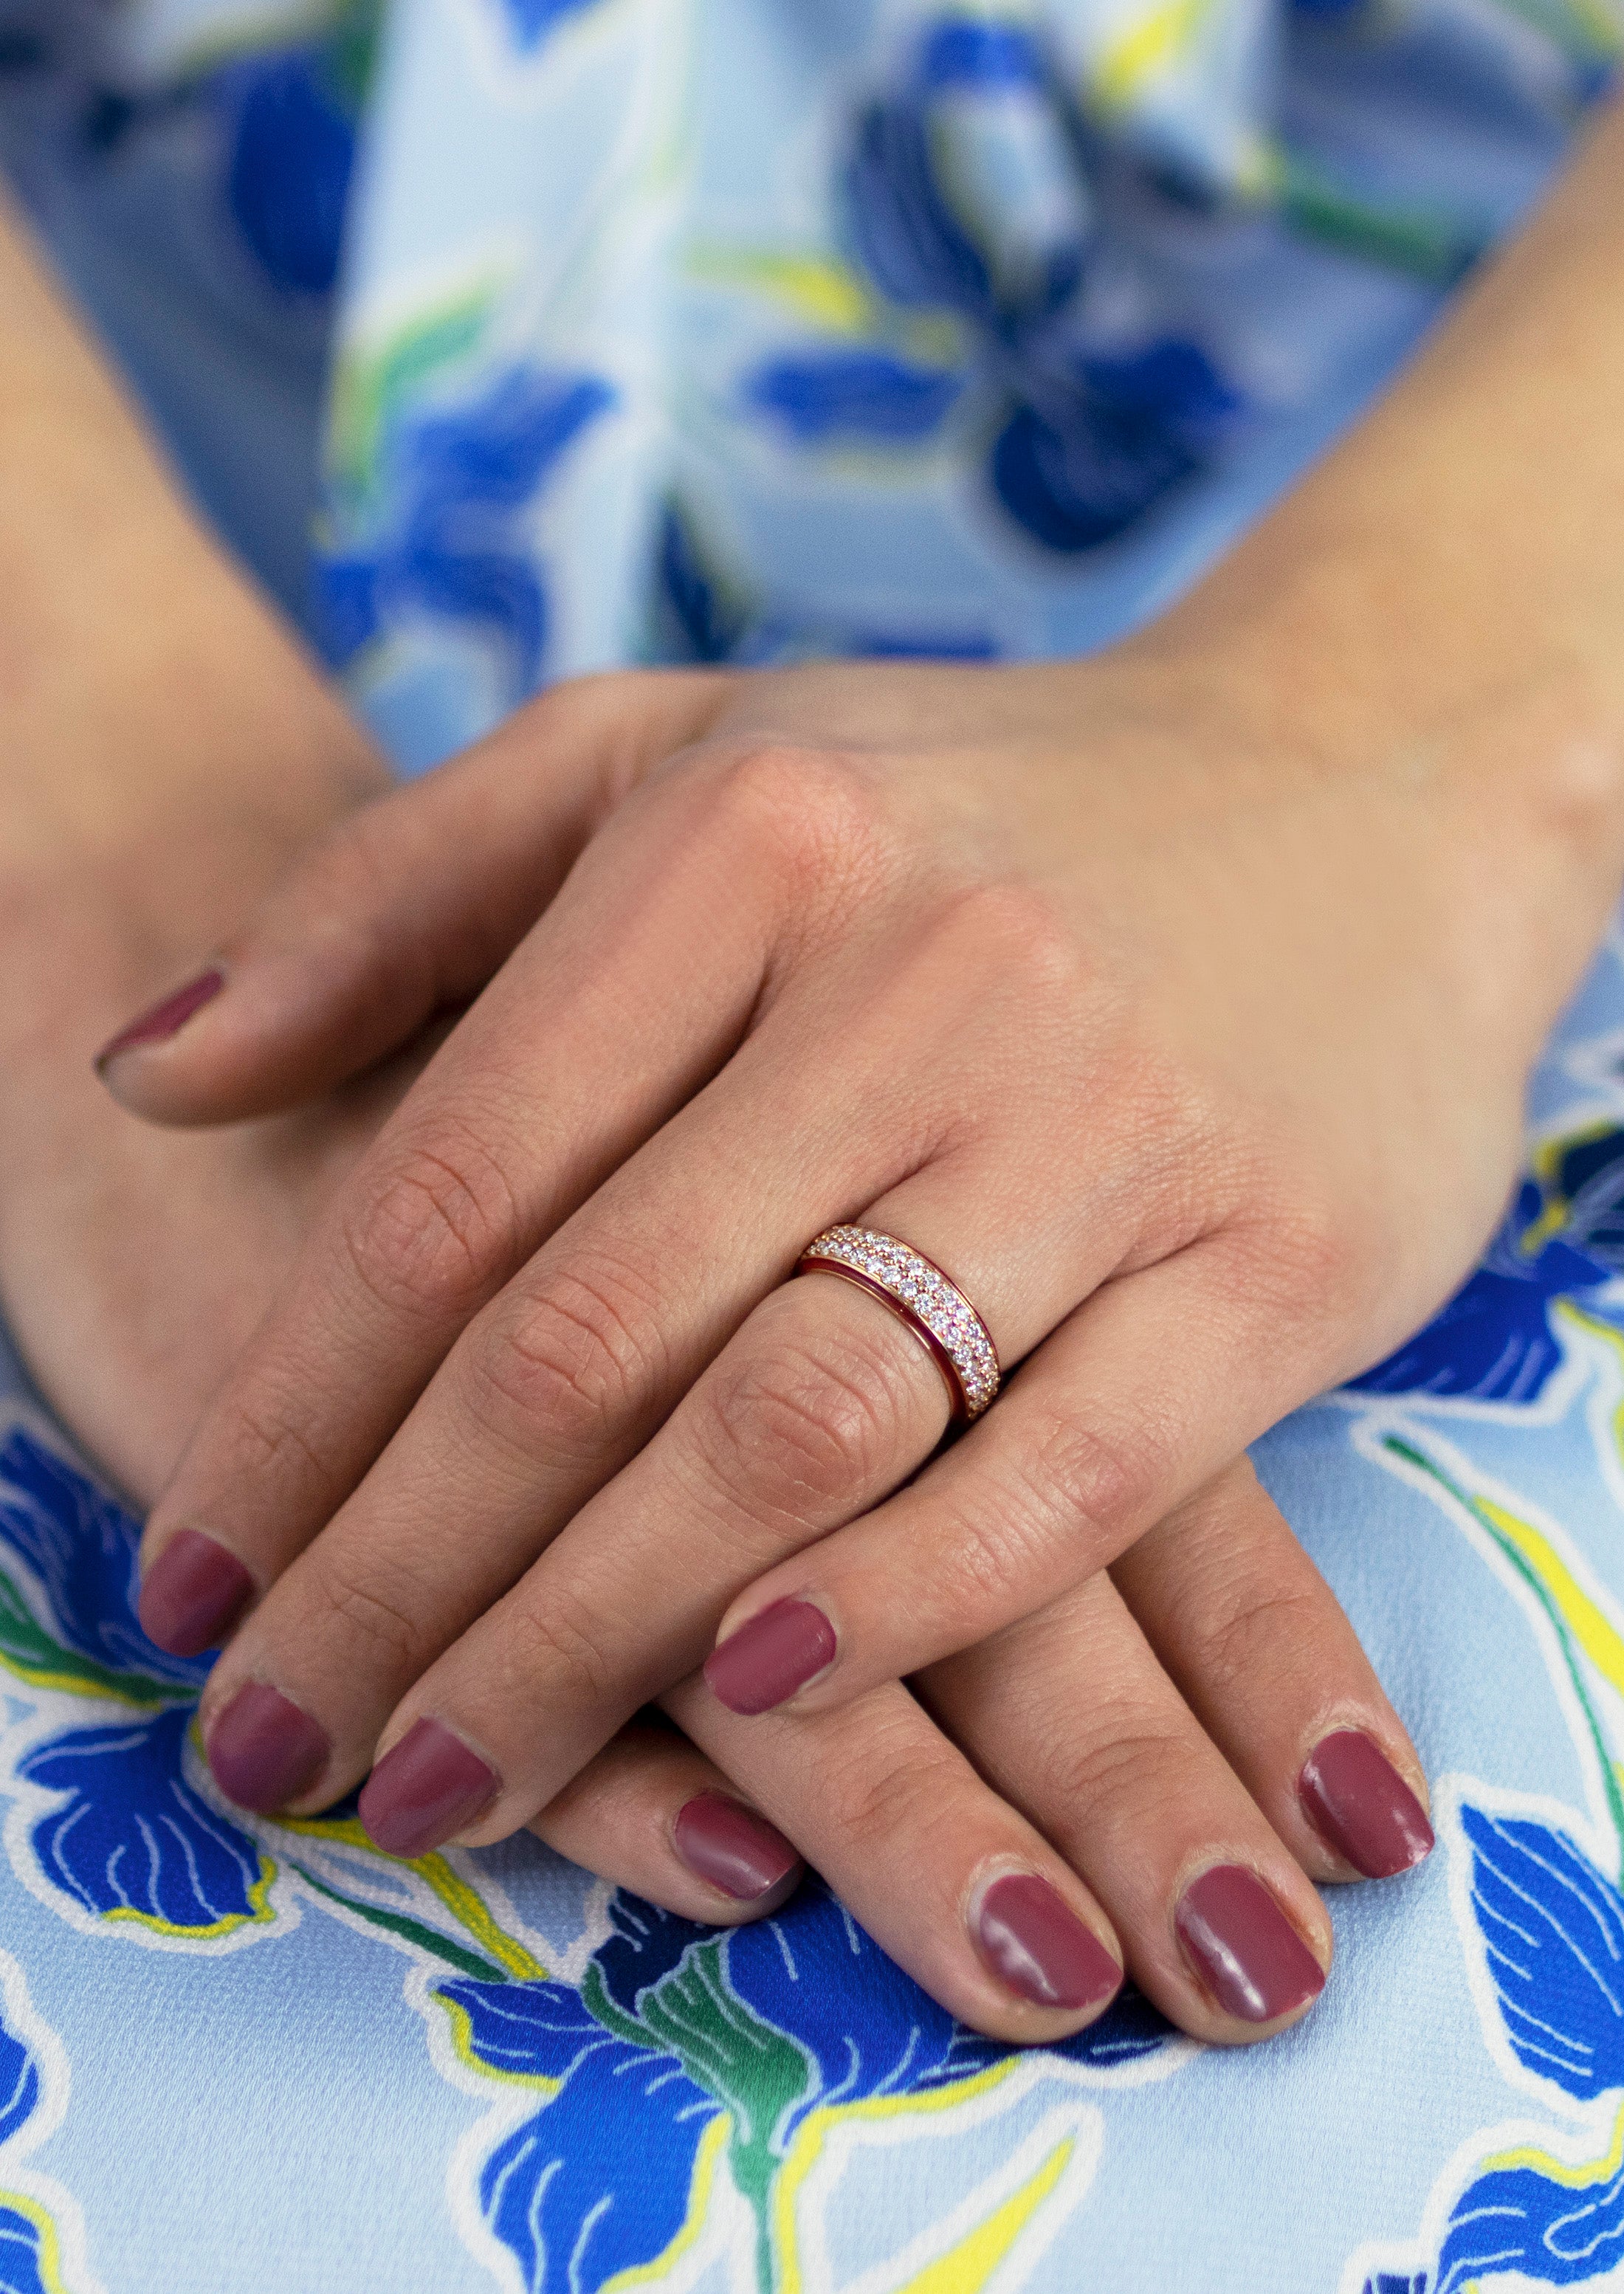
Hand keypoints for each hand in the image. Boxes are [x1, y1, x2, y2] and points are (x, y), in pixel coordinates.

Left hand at [99, 630, 1569, 2032]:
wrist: (1363, 783)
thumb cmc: (972, 806)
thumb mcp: (676, 761)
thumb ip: (395, 899)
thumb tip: (146, 1078)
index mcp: (747, 834)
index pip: (456, 1179)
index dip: (293, 1410)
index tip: (192, 1581)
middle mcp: (921, 971)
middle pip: (591, 1335)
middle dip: (396, 1577)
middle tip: (270, 1737)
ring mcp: (1106, 1118)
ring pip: (795, 1426)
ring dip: (591, 1637)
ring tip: (446, 1771)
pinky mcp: (1273, 1257)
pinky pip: (1059, 1479)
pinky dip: (894, 1607)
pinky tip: (750, 1703)